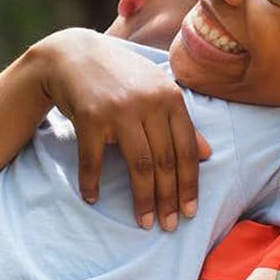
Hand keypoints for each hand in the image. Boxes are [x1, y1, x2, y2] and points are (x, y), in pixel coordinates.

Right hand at [31, 28, 211, 230]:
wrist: (72, 54)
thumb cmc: (119, 75)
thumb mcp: (155, 89)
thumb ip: (181, 120)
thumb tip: (208, 153)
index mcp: (170, 97)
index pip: (186, 150)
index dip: (189, 185)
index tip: (190, 212)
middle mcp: (148, 103)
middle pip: (164, 161)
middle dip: (168, 198)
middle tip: (168, 226)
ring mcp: (119, 110)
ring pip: (139, 165)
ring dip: (143, 198)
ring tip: (144, 221)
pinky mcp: (90, 117)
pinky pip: (94, 160)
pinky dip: (92, 182)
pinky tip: (93, 198)